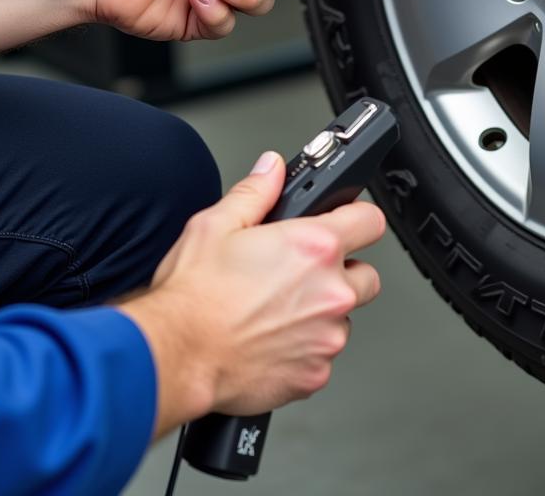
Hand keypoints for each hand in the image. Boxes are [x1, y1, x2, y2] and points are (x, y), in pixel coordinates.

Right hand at [119, 153, 385, 433]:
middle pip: (366, 276)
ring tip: (278, 311)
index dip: (357, 218)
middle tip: (303, 275)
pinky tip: (271, 341)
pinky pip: (323, 356)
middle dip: (343, 273)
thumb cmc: (193, 297)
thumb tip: (273, 169)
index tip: (346, 224)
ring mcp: (326, 336)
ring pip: (343, 319)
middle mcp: (330, 292)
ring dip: (322, 314)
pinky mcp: (315, 375)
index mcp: (314, 247)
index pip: (370, 221)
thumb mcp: (217, 224)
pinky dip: (305, 350)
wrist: (175, 356)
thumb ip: (256, 192)